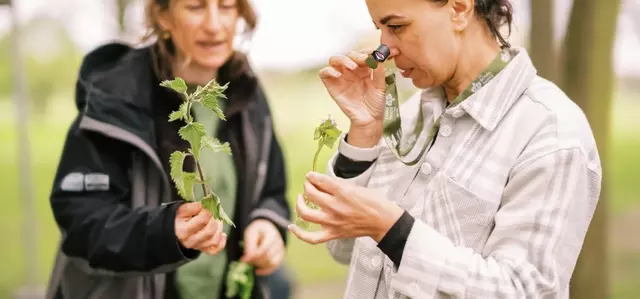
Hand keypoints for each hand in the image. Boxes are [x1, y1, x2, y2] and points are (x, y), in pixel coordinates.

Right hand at [175, 202, 226, 254]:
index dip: (209, 210)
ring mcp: (197, 247)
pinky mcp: (202, 249)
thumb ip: (195, 206)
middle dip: (215, 218)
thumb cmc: (178, 218)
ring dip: (220, 228)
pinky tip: (222, 234)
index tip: (210, 204)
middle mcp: (190, 241)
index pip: (202, 220)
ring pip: (214, 240)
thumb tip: (208, 203)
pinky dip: (221, 243)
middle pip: (210, 230)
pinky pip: (215, 249)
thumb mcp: (182, 209)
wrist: (174, 231)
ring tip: (218, 219)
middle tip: (215, 211)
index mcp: (183, 230)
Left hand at [241, 219, 284, 275]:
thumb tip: (246, 260)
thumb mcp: (250, 234)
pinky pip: (273, 267)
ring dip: (259, 265)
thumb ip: (249, 246)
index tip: (243, 260)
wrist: (266, 229)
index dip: (253, 256)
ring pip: (271, 263)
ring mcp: (281, 251)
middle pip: (268, 257)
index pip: (264, 249)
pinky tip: (256, 271)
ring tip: (251, 262)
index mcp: (272, 234)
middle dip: (255, 261)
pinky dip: (265, 271)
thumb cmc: (256, 231)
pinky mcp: (280, 257)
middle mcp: (279, 243)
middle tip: (245, 261)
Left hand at [288, 172, 404, 244]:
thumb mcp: (357, 187)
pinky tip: (292, 226)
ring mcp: (332, 222)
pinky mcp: (333, 234)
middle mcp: (335, 207)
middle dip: (307, 186)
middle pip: (311, 194)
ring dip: (300, 203)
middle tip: (309, 184)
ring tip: (301, 198)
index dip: (312, 176)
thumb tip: (321, 183)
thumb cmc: (374, 202)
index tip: (311, 175)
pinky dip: (299, 233)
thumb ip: (338, 185)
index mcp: (343, 192)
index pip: (320, 181)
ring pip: (306, 213)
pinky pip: (311, 238)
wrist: (383, 222)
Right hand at [319, 49, 395, 146]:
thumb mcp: (380, 86)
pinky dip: (328, 70)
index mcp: (363, 68)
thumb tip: (379, 59)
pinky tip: (338, 75)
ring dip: (342, 60)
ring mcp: (340, 77)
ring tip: (352, 67)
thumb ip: (379, 72)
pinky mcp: (332, 85)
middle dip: (355, 55)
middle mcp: (351, 71)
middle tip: (363, 60)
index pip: (361, 54)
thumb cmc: (374, 103)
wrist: (369, 118)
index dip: (366, 51)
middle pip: (348, 54)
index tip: (373, 53)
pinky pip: (324, 73)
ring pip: (334, 60)